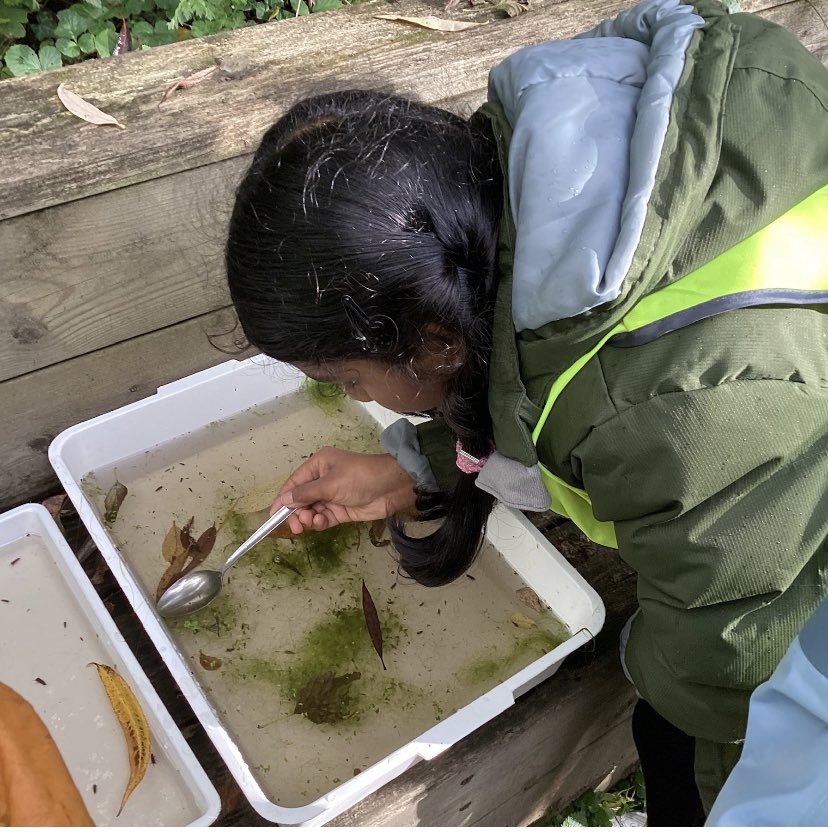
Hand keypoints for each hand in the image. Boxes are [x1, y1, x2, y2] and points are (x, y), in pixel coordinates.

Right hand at [271, 446, 416, 533]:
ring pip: (311, 511)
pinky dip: (319, 522)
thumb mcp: (330, 483)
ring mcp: (332, 496)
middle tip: (297, 526)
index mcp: (318, 465)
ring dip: (308, 518)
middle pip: (301, 499)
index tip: (273, 516)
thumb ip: (306, 494)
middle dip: (296, 512)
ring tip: (312, 522)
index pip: (294, 483)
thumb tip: (284, 501)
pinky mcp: (341, 510)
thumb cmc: (360, 477)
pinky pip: (323, 518)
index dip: (282, 499)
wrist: (391, 487)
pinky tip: (321, 523)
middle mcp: (322, 480)